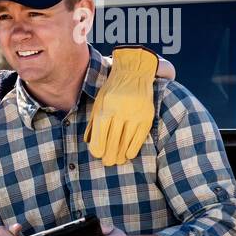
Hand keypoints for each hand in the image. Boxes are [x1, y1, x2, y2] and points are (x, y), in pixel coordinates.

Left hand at [85, 46, 157, 166]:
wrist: (134, 73)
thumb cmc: (112, 90)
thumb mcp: (99, 102)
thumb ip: (94, 121)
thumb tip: (88, 141)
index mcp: (107, 108)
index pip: (101, 131)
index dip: (99, 145)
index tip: (97, 155)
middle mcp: (121, 112)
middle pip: (114, 138)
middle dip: (110, 153)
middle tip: (107, 163)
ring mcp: (135, 114)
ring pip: (127, 139)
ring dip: (121, 153)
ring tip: (117, 161)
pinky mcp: (146, 116)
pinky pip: (140, 136)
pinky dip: (134, 147)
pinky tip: (129, 155)